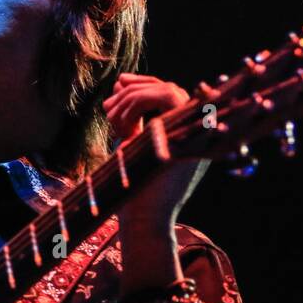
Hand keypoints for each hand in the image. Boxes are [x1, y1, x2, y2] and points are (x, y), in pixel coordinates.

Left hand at [102, 73, 209, 235]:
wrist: (142, 220)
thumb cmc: (133, 190)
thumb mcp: (132, 145)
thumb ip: (131, 117)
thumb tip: (122, 82)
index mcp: (184, 134)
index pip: (169, 91)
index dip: (143, 83)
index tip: (118, 85)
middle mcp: (194, 132)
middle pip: (169, 87)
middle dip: (133, 90)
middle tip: (108, 108)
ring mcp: (193, 133)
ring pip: (169, 90)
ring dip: (133, 98)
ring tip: (113, 120)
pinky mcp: (185, 134)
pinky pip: (168, 100)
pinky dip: (139, 103)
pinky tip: (122, 127)